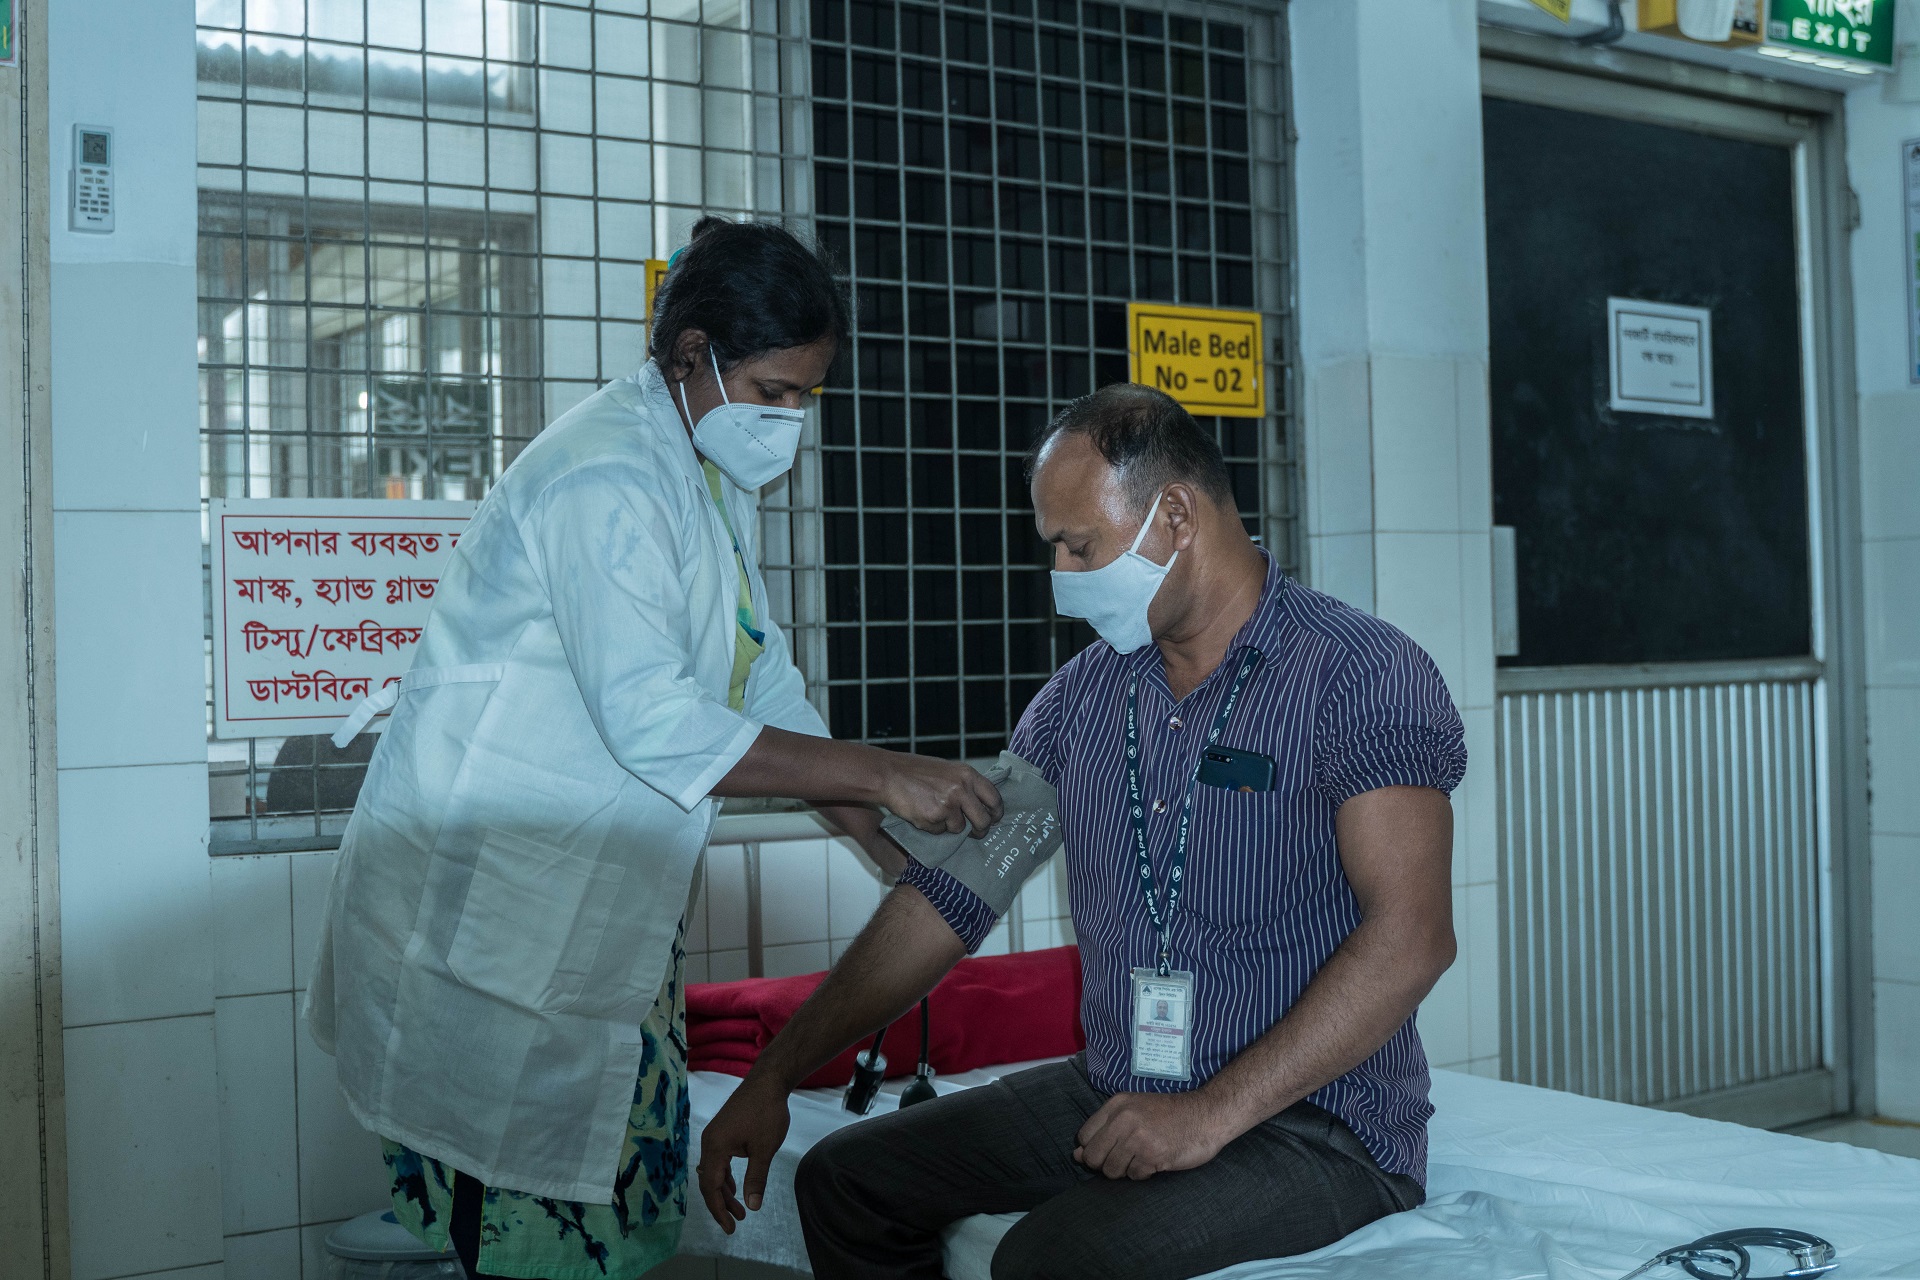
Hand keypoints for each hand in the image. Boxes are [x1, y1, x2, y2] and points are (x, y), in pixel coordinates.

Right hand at [696, 1076, 791, 1231]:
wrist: (767, 1082)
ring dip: (724, 1191)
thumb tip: (753, 1207)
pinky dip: (725, 1177)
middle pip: (709, 1182)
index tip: (730, 1228)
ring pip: (714, 1172)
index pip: (711, 1187)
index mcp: (715, 1147)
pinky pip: (718, 1161)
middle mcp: (709, 1142)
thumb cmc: (767, 1113)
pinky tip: (734, 1187)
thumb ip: (756, 1179)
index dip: (719, 1210)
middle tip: (735, 1223)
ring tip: (739, 1210)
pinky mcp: (721, 1132)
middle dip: (721, 1204)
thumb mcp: (764, 1149)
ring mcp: (714, 1136)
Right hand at [874, 752, 1002, 835]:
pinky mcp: (934, 817)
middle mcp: (962, 788)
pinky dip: (932, 827)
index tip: (993, 819)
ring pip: (959, 828)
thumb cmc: (914, 772)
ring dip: (948, 826)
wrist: (888, 774)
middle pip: (983, 820)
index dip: (996, 813)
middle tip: (974, 832)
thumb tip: (980, 805)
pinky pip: (940, 831)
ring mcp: (949, 804)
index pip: (994, 798)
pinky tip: (921, 813)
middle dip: (980, 830)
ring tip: (933, 812)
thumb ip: (965, 785)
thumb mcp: (947, 771)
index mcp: (967, 774)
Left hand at [1073, 1091, 1233, 1179]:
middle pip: (1093, 1157)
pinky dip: (1143, 1173)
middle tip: (1126, 1158)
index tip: (1109, 1149)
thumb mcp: (1135, 1111)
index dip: (1094, 1149)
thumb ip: (1104, 1131)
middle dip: (1105, 1164)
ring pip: (1111, 1170)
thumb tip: (1076, 1156)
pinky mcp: (1152, 1155)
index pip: (1084, 1136)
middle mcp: (1123, 1118)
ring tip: (1142, 1158)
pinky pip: (1133, 1176)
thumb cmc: (1169, 1115)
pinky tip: (1155, 1161)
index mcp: (1116, 1104)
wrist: (1206, 1115)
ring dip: (1126, 1170)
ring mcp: (1137, 1137)